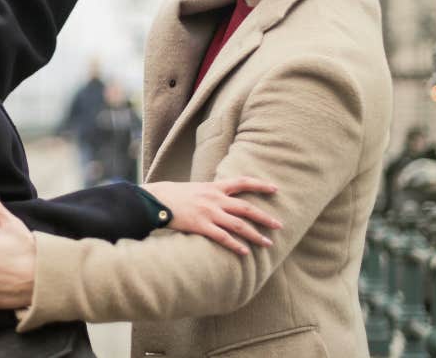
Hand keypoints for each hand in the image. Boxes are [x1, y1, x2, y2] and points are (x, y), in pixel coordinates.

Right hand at [142, 177, 281, 255]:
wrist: (156, 200)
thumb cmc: (174, 195)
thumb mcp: (196, 188)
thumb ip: (211, 193)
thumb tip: (224, 198)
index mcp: (214, 187)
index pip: (243, 182)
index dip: (260, 185)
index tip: (275, 189)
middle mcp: (215, 199)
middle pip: (246, 208)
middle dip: (265, 217)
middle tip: (278, 225)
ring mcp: (209, 212)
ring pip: (239, 224)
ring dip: (255, 235)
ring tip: (267, 243)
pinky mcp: (201, 226)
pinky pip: (223, 237)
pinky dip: (236, 245)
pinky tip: (245, 252)